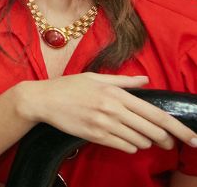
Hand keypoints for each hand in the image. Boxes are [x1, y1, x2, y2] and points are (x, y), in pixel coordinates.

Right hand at [25, 73, 196, 153]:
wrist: (42, 100)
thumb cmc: (68, 86)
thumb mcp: (95, 78)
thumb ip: (123, 81)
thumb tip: (144, 80)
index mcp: (117, 93)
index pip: (157, 114)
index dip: (178, 128)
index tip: (192, 138)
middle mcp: (113, 109)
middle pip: (153, 130)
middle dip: (166, 139)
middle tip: (168, 142)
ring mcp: (104, 123)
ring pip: (140, 140)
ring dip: (145, 141)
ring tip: (141, 137)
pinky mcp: (95, 135)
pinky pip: (124, 146)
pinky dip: (130, 146)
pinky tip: (126, 140)